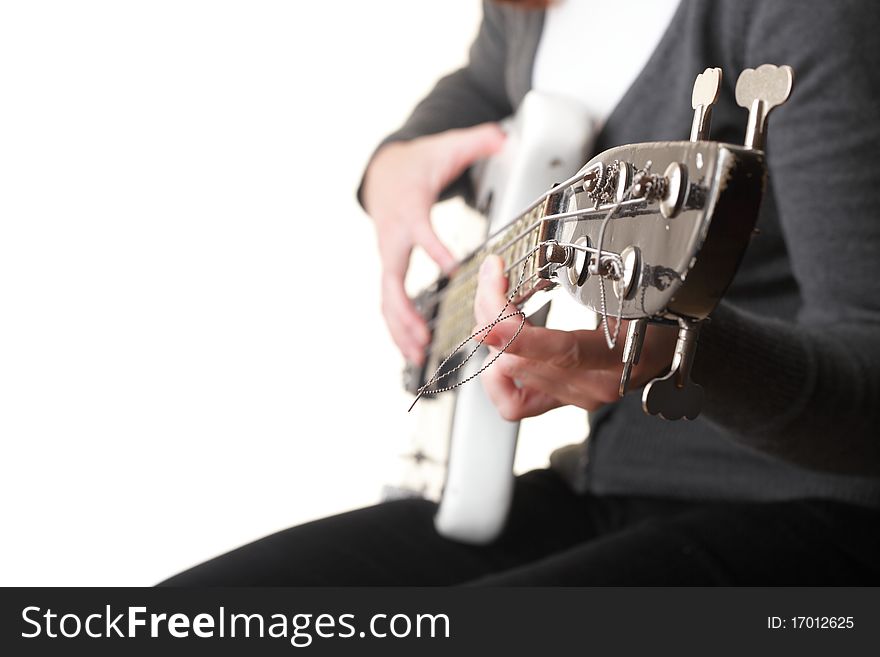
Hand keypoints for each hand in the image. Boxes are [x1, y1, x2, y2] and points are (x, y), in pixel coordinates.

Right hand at [362, 123, 505, 363]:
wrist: (383, 172)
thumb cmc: (416, 166)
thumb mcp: (445, 148)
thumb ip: (476, 142)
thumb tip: (502, 135)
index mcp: (409, 211)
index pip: (422, 233)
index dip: (436, 250)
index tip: (454, 270)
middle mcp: (394, 238)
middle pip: (393, 280)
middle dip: (406, 312)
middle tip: (424, 337)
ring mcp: (388, 257)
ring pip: (387, 299)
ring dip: (399, 329)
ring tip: (417, 356)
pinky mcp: (390, 268)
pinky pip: (389, 302)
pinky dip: (397, 328)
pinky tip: (411, 351)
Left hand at [473, 255, 677, 420]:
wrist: (668, 349)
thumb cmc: (656, 316)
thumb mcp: (636, 292)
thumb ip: (596, 284)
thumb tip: (554, 261)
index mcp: (619, 358)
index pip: (564, 352)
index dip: (521, 338)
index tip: (491, 321)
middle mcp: (593, 384)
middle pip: (521, 360)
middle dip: (494, 314)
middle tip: (493, 277)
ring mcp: (574, 396)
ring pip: (510, 376)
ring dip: (493, 337)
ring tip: (495, 305)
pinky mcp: (559, 400)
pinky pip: (513, 404)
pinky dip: (497, 378)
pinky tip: (500, 352)